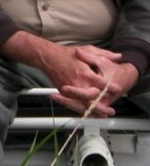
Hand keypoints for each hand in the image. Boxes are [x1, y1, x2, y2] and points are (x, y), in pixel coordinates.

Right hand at [2, 33, 137, 115]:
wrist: (48, 57)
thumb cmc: (66, 54)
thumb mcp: (87, 50)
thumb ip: (103, 54)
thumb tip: (118, 57)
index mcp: (85, 73)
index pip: (102, 84)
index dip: (111, 88)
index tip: (117, 89)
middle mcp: (78, 83)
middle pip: (92, 99)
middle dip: (102, 106)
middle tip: (111, 110)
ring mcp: (70, 90)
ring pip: (83, 105)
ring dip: (93, 111)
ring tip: (103, 115)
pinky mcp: (64, 93)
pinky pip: (74, 105)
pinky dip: (82, 110)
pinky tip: (90, 114)